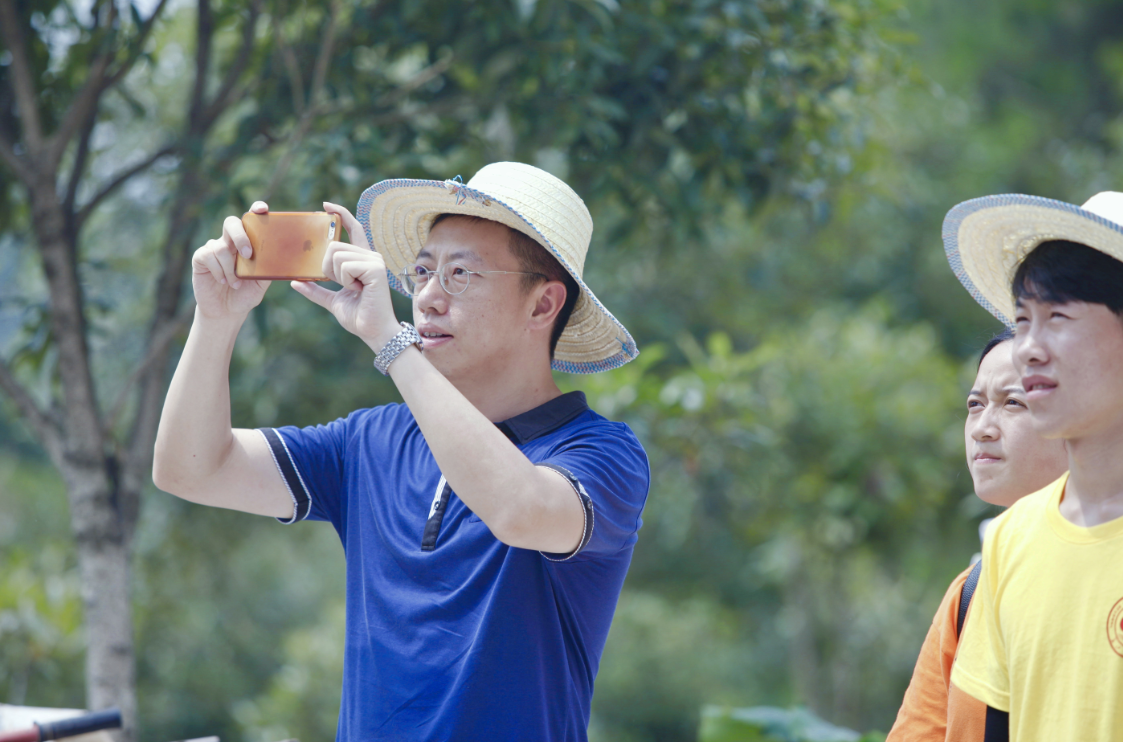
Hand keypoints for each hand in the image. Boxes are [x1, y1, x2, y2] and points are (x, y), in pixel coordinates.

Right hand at [191, 201, 269, 319]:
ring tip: (235, 284)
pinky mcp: (200, 258)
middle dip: (240, 236)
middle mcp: (230, 241)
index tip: (262, 209)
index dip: (255, 210)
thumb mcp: (261, 282)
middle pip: (232, 223)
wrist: (226, 311)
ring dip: (230, 268)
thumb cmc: (246, 294)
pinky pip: (208, 255)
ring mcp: (214, 248)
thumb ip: (268, 268)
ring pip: (220, 246)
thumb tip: (283, 259)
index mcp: (247, 243)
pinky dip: (219, 270)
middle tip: (248, 254)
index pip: (250, 220)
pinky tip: (223, 281)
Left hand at [290, 202, 400, 349]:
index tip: (326, 205)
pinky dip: (345, 280)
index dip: (340, 214)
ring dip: (337, 276)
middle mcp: (370, 255)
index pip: (353, 228)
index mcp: (362, 259)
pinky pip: (345, 266)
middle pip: (334, 246)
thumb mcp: (332, 301)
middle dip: (328, 268)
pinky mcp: (375, 268)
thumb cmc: (359, 317)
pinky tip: (358, 290)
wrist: (373, 332)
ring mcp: (374, 260)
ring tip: (353, 289)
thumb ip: (316, 290)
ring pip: (337, 255)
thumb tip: (295, 282)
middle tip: (343, 285)